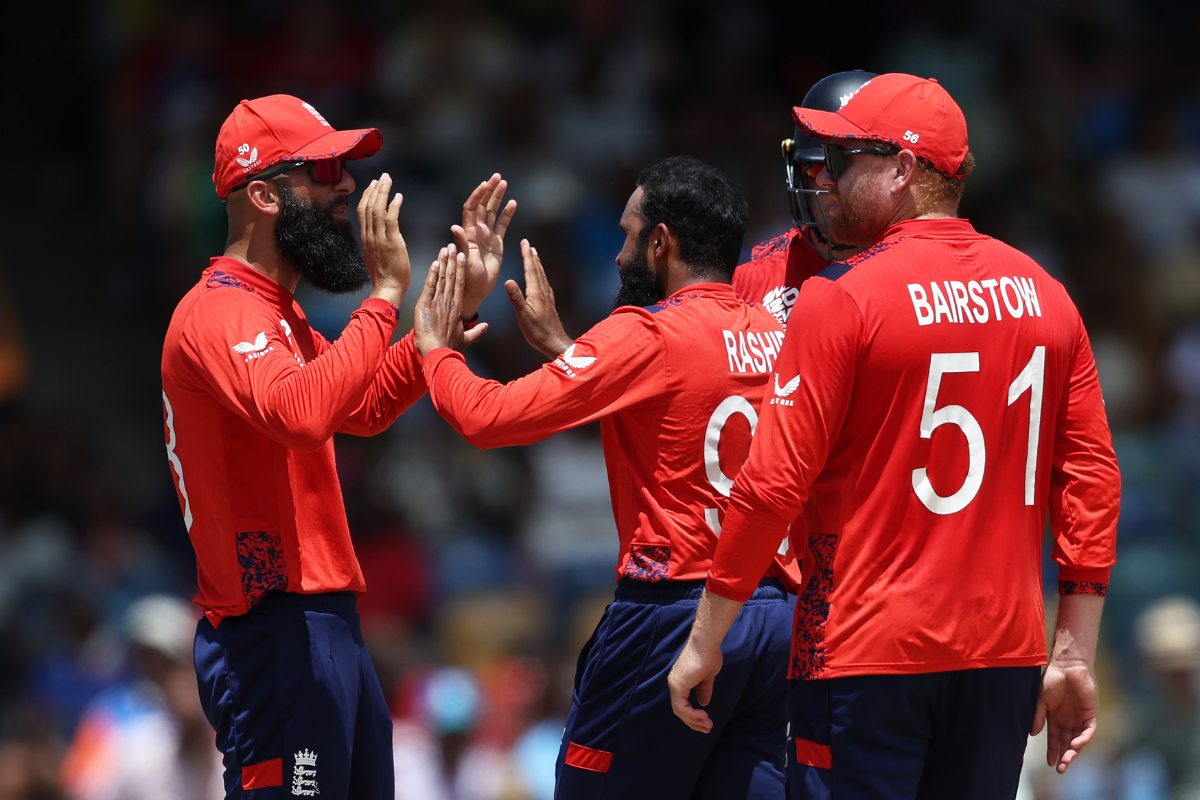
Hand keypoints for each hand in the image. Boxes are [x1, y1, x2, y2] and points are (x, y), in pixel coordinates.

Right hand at [357, 174, 408, 306]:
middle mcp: (370, 236)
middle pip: (368, 206)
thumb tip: (375, 233)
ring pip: (377, 209)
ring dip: (383, 192)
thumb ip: (374, 242)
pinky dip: (394, 206)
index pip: (362, 212)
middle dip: (375, 189)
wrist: (388, 288)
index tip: (372, 185)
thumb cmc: (385, 275)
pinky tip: (398, 197)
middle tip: (383, 177)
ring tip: (388, 180)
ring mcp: (379, 238)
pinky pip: (391, 219)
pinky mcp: (392, 242)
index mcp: (365, 238)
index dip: (367, 196)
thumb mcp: (374, 255)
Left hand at [414, 244, 488, 356]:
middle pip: (452, 276)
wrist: (437, 353)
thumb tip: (486, 326)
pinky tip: (434, 262)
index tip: (462, 256)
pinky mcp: (425, 305)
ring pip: (441, 278)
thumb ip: (477, 332)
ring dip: (443, 262)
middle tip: (453, 245)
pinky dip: (432, 274)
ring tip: (445, 248)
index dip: (461, 269)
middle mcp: (449, 302)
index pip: (460, 284)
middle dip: (452, 260)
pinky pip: (429, 286)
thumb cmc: (451, 348)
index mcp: (458, 308)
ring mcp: (437, 302)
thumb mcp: (466, 340)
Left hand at [454, 174, 516, 319]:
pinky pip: (502, 224)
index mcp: (468, 232)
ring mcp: (487, 235)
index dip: (477, 196)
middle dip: (489, 190)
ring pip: (492, 211)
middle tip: (497, 177)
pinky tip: (513, 203)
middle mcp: (477, 230)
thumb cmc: (466, 276)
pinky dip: (507, 213)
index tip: (485, 185)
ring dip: (498, 197)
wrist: (475, 289)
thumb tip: (454, 227)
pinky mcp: (497, 242)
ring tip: (504, 183)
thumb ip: (461, 243)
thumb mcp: (463, 260)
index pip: (471, 208)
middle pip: (482, 205)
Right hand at [506, 239, 572, 357]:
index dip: (526, 255)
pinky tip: (541, 279)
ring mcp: (548, 298)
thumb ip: (516, 298)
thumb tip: (508, 281)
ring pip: (542, 276)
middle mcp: (543, 293)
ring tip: (534, 256)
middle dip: (532, 256)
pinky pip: (545, 284)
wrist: (555, 343)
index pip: (530, 269)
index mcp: (536, 293)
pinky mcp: (549, 304)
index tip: (524, 243)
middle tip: (528, 244)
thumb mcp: (523, 316)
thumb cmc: (538, 332)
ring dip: (537, 264)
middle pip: (537, 270)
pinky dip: (541, 276)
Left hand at [668, 637, 721, 732]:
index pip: (682, 704)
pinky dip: (692, 715)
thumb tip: (704, 703)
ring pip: (680, 711)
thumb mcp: (707, 677)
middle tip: (707, 728)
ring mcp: (675, 685)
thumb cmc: (708, 655)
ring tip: (707, 725)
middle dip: (694, 722)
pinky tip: (703, 716)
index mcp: (680, 681)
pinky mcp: (678, 686)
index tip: (706, 720)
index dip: (694, 715)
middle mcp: (674, 684)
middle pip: (680, 710)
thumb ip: (704, 689)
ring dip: (694, 721)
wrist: (707, 644)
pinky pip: (682, 708)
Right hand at [1032, 660, 1097, 773]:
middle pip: (1067, 743)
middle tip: (1060, 769)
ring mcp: (1079, 718)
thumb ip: (1038, 717)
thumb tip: (1033, 734)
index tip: (1050, 763)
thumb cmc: (1051, 680)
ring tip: (1067, 761)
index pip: (1054, 739)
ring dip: (1073, 751)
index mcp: (1055, 718)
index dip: (1052, 751)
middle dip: (1064, 756)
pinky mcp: (1090, 714)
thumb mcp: (1040, 700)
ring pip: (1078, 740)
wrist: (1067, 666)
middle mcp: (1068, 720)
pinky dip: (1083, 739)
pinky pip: (1088, 731)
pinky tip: (1075, 745)